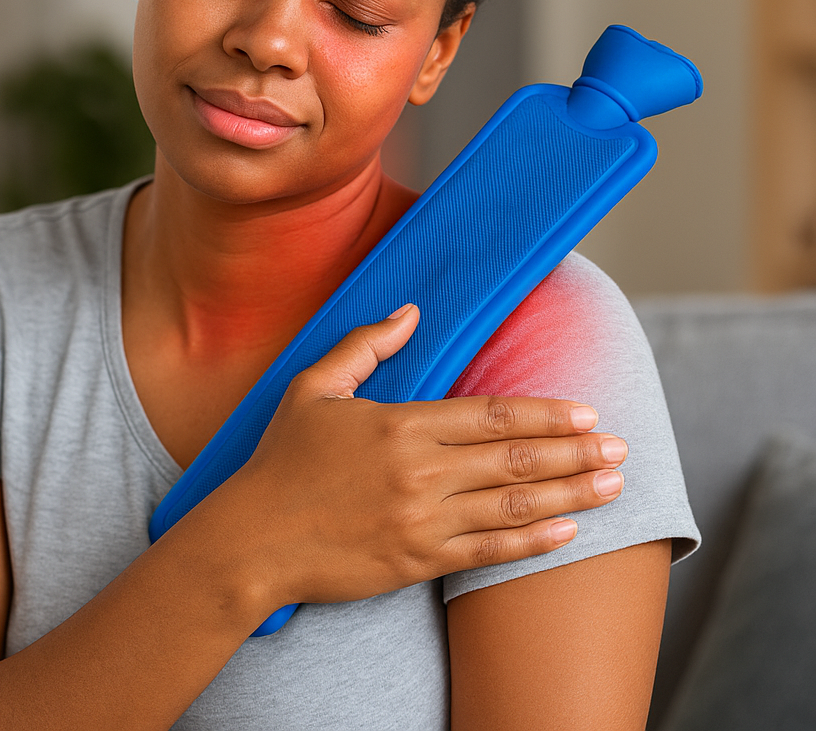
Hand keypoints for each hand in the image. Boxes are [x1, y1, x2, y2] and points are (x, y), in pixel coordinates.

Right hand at [221, 304, 625, 607]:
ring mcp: (422, 520)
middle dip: (574, 451)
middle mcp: (420, 472)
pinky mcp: (417, 561)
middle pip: (514, 458)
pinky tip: (567, 533)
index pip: (490, 414)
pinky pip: (488, 552)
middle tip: (620, 446)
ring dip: (570, 494)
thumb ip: (364, 345)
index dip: (544, 412)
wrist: (252, 539)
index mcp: (400, 425)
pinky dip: (532, 543)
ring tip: (613, 486)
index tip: (585, 410)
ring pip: (512, 505)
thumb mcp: (313, 387)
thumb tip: (410, 312)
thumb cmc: (282, 460)